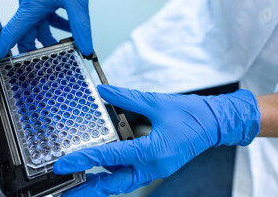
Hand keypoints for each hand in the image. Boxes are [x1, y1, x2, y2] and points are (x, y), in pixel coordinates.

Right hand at [0, 0, 111, 70]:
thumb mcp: (78, 4)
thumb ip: (81, 28)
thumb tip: (85, 47)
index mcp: (31, 5)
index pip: (11, 32)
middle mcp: (31, 6)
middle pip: (26, 35)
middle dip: (34, 50)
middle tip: (43, 63)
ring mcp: (39, 4)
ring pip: (39, 30)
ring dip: (50, 40)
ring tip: (64, 49)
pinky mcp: (47, 3)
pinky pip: (48, 22)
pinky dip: (58, 28)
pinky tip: (71, 33)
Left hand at [53, 85, 259, 195]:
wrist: (214, 124)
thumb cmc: (191, 114)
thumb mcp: (156, 102)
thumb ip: (126, 97)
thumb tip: (103, 90)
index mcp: (153, 151)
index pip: (110, 157)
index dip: (84, 160)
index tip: (63, 165)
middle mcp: (153, 166)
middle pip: (115, 184)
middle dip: (89, 191)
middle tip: (65, 194)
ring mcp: (157, 169)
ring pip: (123, 182)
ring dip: (101, 184)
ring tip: (80, 186)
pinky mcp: (158, 166)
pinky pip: (132, 175)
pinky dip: (116, 174)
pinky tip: (104, 170)